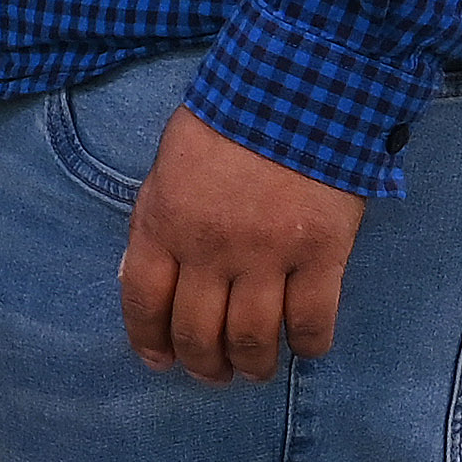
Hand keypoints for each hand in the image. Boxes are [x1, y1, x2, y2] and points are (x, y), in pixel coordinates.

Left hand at [121, 102, 364, 381]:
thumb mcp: (167, 167)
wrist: (295, 88)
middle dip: (203, 365)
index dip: (149, 341)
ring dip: (251, 366)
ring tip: (255, 369)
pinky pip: (311, 323)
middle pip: (198, 333)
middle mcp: (210, 247)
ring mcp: (268, 254)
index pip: (143, 302)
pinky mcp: (321, 255)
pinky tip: (304, 346)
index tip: (161, 362)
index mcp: (164, 221)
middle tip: (215, 373)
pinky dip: (307, 346)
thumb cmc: (225, 124)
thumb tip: (140, 278)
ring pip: (252, 340)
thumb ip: (154, 223)